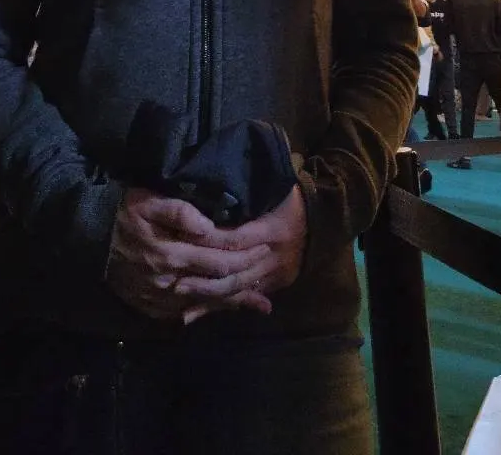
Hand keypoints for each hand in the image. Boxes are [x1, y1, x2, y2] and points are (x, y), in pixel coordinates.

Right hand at [106, 188, 270, 322]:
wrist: (92, 238)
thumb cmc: (124, 213)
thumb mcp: (148, 201)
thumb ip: (179, 211)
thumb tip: (209, 226)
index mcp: (171, 253)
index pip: (218, 257)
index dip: (244, 253)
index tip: (265, 244)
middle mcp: (169, 282)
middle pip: (218, 284)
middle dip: (247, 276)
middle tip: (268, 266)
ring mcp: (162, 299)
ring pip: (207, 303)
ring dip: (235, 302)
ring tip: (261, 302)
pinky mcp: (155, 309)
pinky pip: (189, 312)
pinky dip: (211, 310)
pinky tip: (228, 308)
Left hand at [173, 185, 307, 321]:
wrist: (325, 217)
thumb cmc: (291, 197)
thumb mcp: (273, 187)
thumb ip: (246, 191)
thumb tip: (210, 192)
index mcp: (273, 229)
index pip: (237, 239)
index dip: (210, 241)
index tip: (184, 240)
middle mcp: (275, 255)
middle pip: (236, 270)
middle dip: (205, 277)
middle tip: (175, 278)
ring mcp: (277, 273)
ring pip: (239, 289)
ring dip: (209, 294)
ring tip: (181, 294)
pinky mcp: (277, 283)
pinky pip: (246, 297)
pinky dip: (221, 305)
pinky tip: (196, 313)